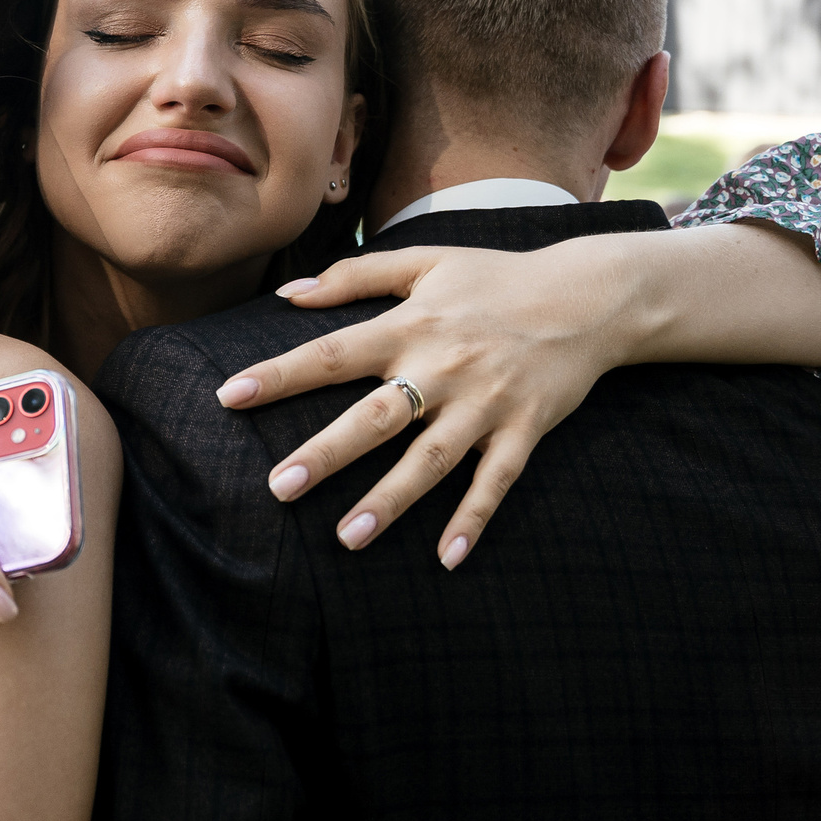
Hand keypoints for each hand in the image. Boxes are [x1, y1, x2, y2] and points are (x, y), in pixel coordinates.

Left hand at [213, 243, 637, 564]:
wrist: (590, 296)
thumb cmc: (496, 278)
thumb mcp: (426, 261)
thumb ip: (355, 275)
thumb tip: (289, 294)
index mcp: (411, 326)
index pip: (332, 353)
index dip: (280, 374)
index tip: (230, 396)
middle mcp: (443, 368)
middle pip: (375, 417)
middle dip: (326, 453)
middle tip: (278, 488)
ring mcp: (485, 405)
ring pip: (431, 460)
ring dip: (390, 501)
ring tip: (347, 538)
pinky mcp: (524, 431)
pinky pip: (496, 482)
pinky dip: (473, 519)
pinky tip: (447, 559)